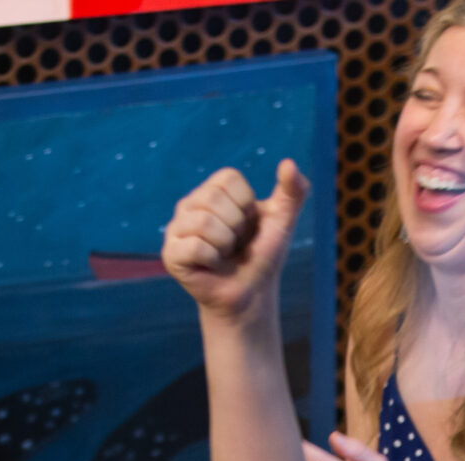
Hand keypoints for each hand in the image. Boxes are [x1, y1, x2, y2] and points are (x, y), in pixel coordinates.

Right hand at [163, 160, 310, 322]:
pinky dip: (212, 259)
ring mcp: (176, 229)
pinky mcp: (171, 254)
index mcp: (213, 190)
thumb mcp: (283, 221)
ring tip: (224, 254)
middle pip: (214, 199)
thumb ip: (293, 191)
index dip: (247, 204)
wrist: (252, 294)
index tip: (247, 224)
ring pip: (204, 223)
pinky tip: (212, 266)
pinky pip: (194, 246)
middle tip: (235, 243)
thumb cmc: (262, 255)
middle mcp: (189, 205)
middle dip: (237, 226)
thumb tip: (289, 163)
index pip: (229, 178)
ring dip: (226, 244)